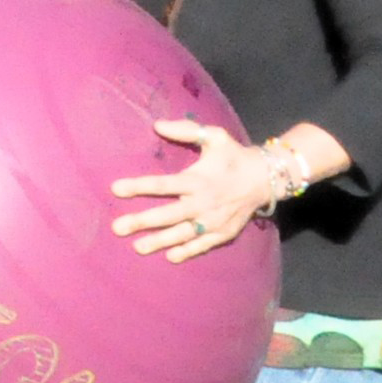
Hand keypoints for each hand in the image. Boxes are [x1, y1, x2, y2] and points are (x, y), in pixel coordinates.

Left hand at [110, 118, 286, 260]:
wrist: (266, 178)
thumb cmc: (233, 155)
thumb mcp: (214, 136)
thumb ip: (186, 130)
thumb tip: (157, 125)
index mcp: (198, 180)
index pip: (163, 184)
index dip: (139, 186)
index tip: (115, 189)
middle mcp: (205, 203)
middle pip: (169, 214)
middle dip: (142, 221)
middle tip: (117, 228)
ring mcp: (215, 221)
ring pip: (183, 234)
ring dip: (160, 241)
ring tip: (137, 247)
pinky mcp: (225, 232)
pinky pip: (204, 244)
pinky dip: (188, 251)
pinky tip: (171, 257)